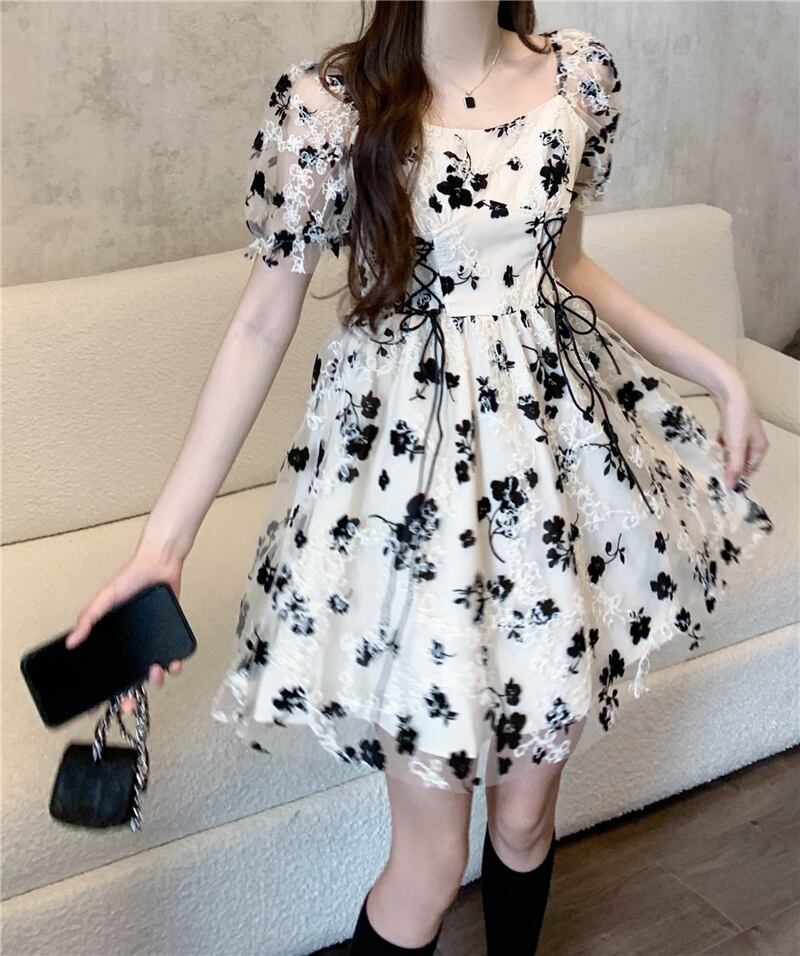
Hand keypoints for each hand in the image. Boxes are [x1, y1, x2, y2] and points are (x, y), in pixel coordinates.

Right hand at [64, 541, 185, 714]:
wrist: (159, 565)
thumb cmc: (130, 578)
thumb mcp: (104, 598)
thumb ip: (88, 619)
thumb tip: (72, 641)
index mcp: (113, 639)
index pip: (105, 670)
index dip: (102, 690)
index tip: (96, 706)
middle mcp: (132, 644)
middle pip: (129, 679)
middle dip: (128, 697)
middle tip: (128, 704)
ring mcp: (150, 643)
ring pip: (152, 673)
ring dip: (154, 680)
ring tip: (154, 672)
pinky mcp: (169, 637)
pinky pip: (173, 658)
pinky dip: (174, 665)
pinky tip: (173, 664)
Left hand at [711, 371, 769, 489]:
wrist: (730, 392)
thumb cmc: (737, 419)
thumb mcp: (735, 446)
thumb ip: (733, 467)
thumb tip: (731, 487)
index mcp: (760, 448)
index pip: (749, 470)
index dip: (737, 477)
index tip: (723, 484)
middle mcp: (755, 441)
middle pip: (741, 461)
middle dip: (729, 466)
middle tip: (716, 472)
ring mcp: (743, 432)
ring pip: (733, 451)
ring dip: (724, 456)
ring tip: (714, 459)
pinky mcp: (733, 425)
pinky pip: (727, 441)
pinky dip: (721, 444)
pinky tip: (714, 444)